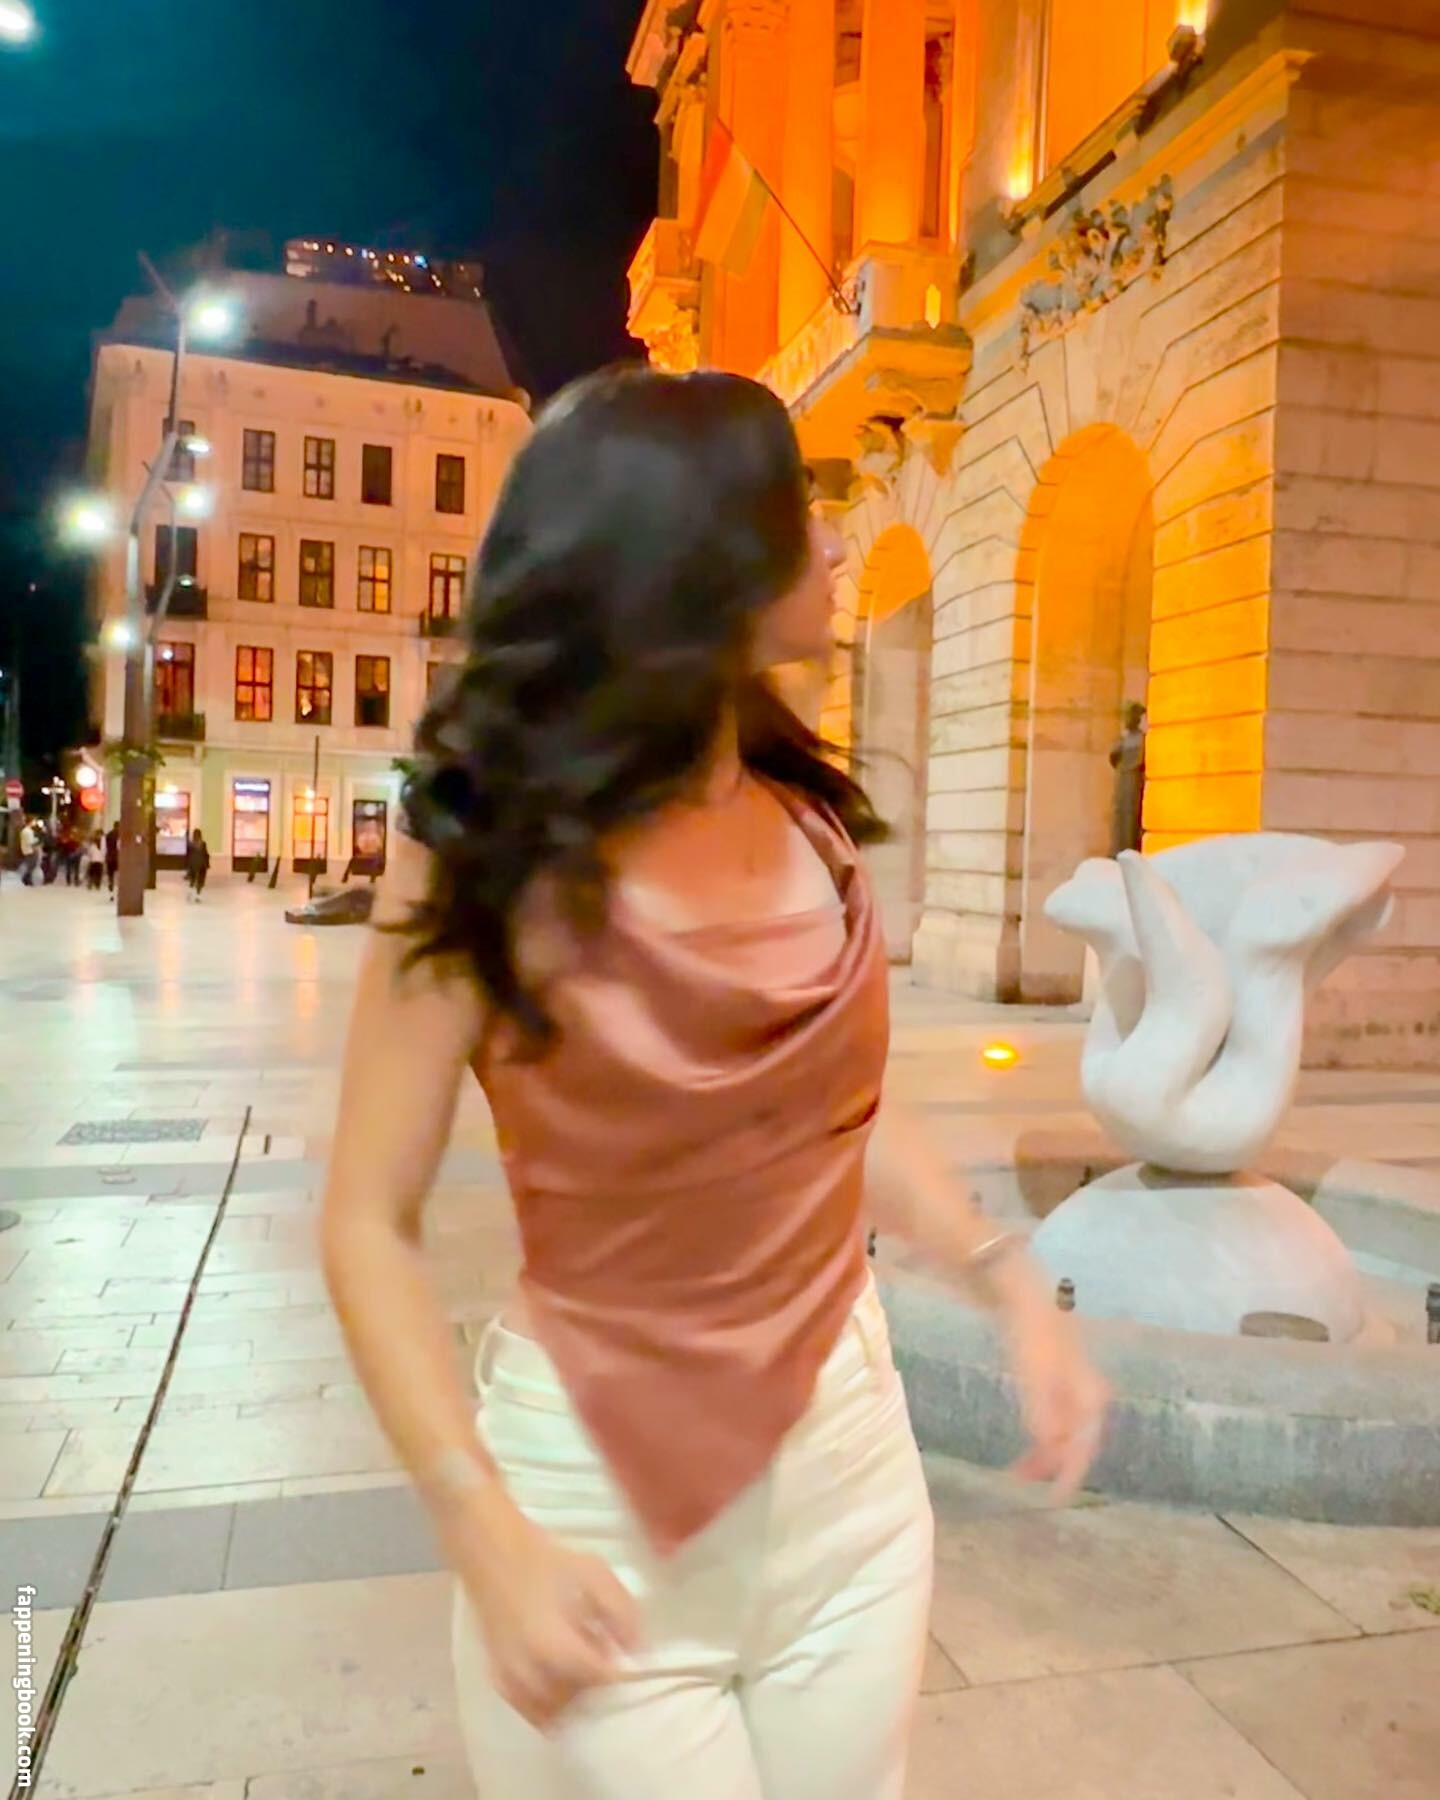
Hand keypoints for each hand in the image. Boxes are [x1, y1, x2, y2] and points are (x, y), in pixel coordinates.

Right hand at [441, 1484, 641, 1728]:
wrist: (492, 1551)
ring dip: (574, 1699)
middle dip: (597, 1686)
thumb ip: (621, 1611)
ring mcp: (510, 1678)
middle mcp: (530, 1671)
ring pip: (552, 1713)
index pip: (599, 1678)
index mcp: (555, 1644)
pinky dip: (548, 1707)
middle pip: (577, 1700)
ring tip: (582, 1668)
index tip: (626, 1657)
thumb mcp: (593, 1572)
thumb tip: (637, 1649)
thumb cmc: (545, 1558)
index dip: (619, 1671)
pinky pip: (529, 1710)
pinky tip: (559, 1684)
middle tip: (604, 1659)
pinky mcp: (498, 1678)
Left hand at [998, 1269, 1110, 1502]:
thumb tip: (1051, 1449)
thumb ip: (1043, 1413)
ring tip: (1018, 1469)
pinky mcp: (1055, 1377)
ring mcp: (1072, 1384)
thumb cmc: (1031, 1332)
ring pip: (1064, 1430)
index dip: (1071, 1473)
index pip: (1085, 1446)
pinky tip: (1028, 1440)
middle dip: (1054, 1465)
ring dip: (1045, 1451)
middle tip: (1024, 1482)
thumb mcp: (1035, 1376)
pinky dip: (1042, 1433)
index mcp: (1091, 1394)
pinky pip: (1054, 1416)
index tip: (1056, 1499)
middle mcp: (1087, 1392)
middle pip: (1077, 1440)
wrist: (1020, 1290)